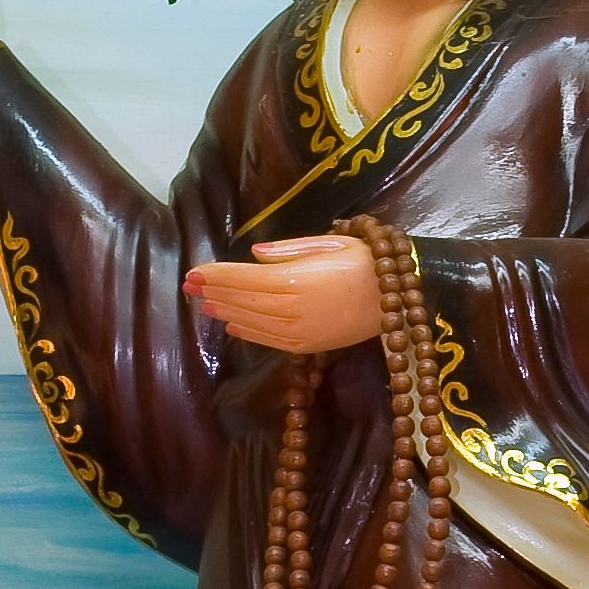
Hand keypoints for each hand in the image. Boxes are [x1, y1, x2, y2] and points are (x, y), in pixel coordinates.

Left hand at [188, 234, 384, 352]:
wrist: (400, 299)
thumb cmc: (366, 261)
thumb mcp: (330, 243)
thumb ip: (288, 250)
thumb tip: (254, 254)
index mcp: (294, 279)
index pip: (243, 277)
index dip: (217, 274)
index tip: (194, 271)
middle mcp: (290, 308)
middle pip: (242, 300)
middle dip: (214, 291)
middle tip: (188, 286)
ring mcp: (298, 331)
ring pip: (251, 321)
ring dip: (225, 311)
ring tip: (203, 304)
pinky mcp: (307, 346)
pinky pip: (269, 340)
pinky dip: (247, 332)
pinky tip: (232, 324)